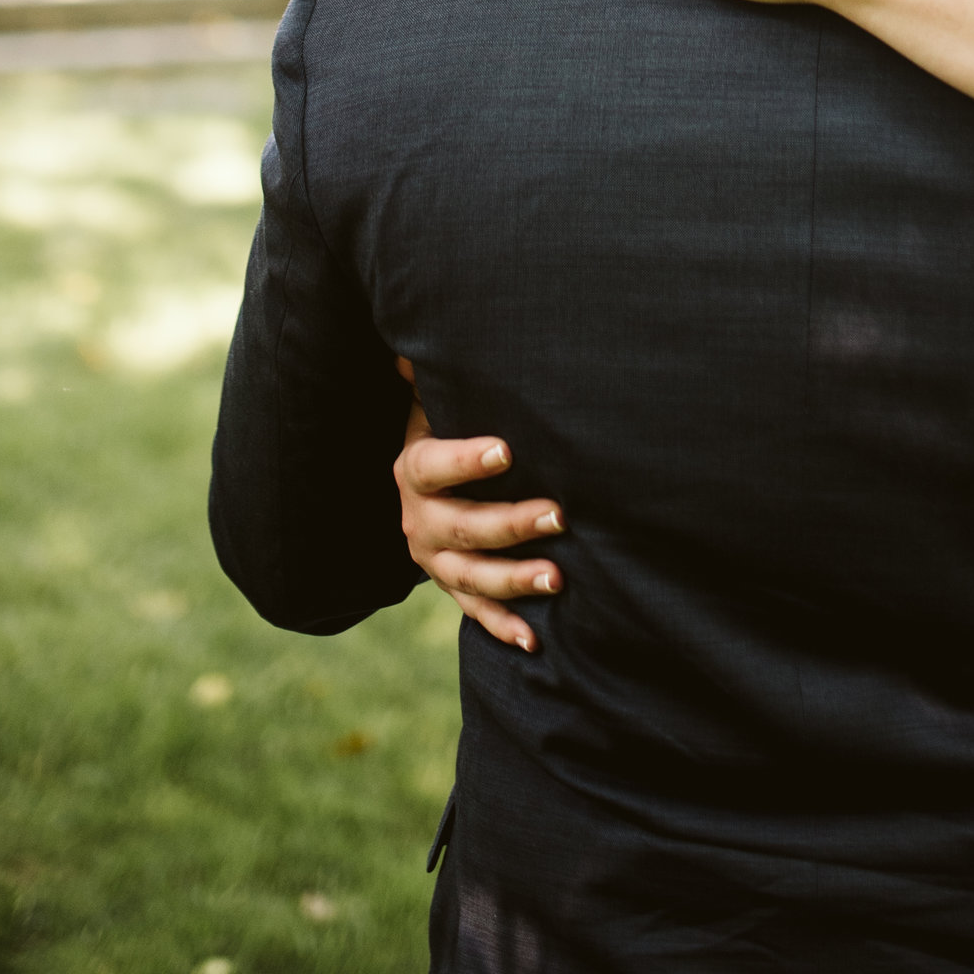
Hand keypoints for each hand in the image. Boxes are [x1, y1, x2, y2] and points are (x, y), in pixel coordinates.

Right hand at [392, 359, 564, 652]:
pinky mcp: (454, 587)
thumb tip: (414, 336)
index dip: (467, 459)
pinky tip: (534, 638)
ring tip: (558, 577)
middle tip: (559, 515)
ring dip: (515, 580)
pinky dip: (503, 627)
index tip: (507, 451)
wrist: (424, 485)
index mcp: (414, 470)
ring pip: (473, 576)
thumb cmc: (444, 426)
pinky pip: (476, 613)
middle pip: (464, 527)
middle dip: (512, 523)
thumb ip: (430, 373)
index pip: (435, 466)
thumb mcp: (433, 399)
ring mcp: (435, 561)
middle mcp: (419, 521)